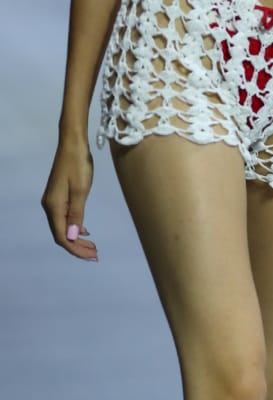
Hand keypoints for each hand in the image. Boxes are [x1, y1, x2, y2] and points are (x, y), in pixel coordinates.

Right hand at [41, 138, 97, 259]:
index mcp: (54, 206)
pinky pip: (65, 217)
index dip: (75, 249)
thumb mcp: (80, 190)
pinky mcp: (59, 195)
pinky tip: (85, 231)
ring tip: (92, 246)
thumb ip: (76, 214)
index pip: (61, 236)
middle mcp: (50, 206)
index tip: (91, 256)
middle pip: (61, 234)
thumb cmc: (78, 165)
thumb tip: (71, 237)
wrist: (72, 143)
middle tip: (95, 254)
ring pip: (63, 226)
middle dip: (77, 246)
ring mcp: (54, 200)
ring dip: (77, 238)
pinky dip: (75, 226)